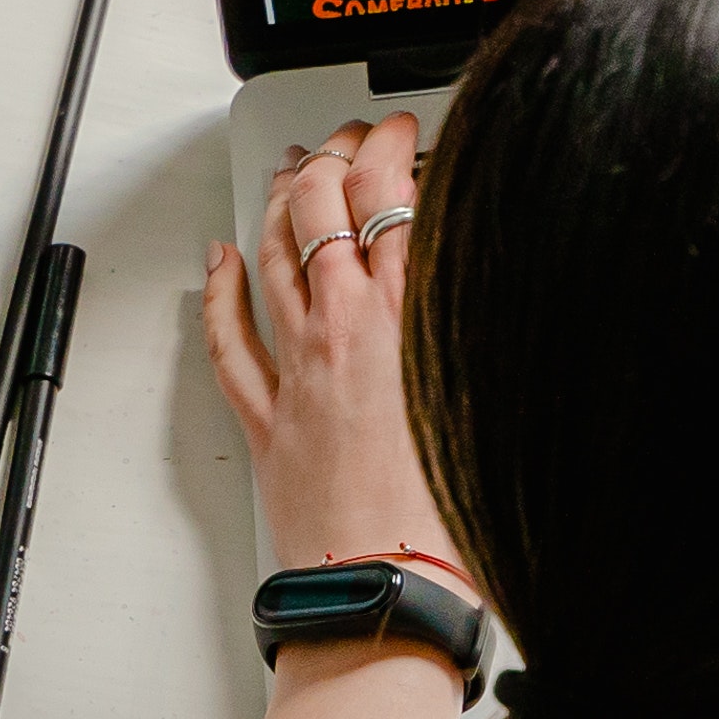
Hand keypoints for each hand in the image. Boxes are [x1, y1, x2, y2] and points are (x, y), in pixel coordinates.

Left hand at [200, 120, 458, 586]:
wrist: (394, 587)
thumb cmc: (455, 514)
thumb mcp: (496, 392)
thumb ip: (483, 320)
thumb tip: (487, 274)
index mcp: (411, 316)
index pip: (393, 194)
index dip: (392, 145)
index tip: (402, 131)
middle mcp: (347, 329)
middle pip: (325, 208)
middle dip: (335, 155)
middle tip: (349, 138)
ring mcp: (299, 368)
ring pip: (275, 255)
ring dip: (282, 202)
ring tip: (293, 170)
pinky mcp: (268, 415)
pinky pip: (229, 337)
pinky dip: (222, 288)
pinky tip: (222, 260)